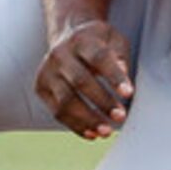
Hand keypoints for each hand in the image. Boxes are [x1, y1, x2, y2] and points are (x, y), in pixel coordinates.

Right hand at [36, 18, 132, 139]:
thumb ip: (120, 55)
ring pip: (65, 100)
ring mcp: (47, 71)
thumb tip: (123, 71)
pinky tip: (92, 133)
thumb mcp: (113, 40)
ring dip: (88, 119)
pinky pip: (57, 112)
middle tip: (120, 116)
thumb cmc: (97, 43)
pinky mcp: (41, 87)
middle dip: (102, 101)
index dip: (114, 76)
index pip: (98, 57)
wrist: (67, 36)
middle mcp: (60, 53)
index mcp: (81, 39)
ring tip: (106, 131)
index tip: (129, 93)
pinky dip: (75, 125)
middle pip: (80, 80)